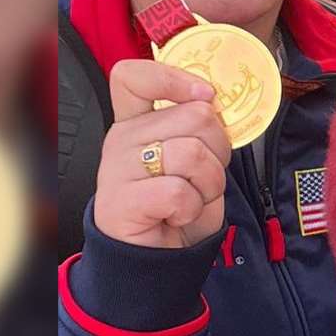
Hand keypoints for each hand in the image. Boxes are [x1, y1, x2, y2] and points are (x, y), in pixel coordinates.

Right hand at [92, 58, 230, 248]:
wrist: (157, 259)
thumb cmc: (178, 207)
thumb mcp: (196, 159)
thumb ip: (199, 127)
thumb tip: (213, 102)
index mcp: (136, 122)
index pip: (133, 76)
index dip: (174, 78)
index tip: (204, 96)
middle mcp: (121, 139)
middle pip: (194, 116)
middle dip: (220, 150)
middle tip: (204, 177)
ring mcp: (116, 169)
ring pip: (193, 153)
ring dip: (210, 184)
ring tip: (192, 199)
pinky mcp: (121, 201)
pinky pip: (179, 192)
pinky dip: (192, 208)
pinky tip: (177, 217)